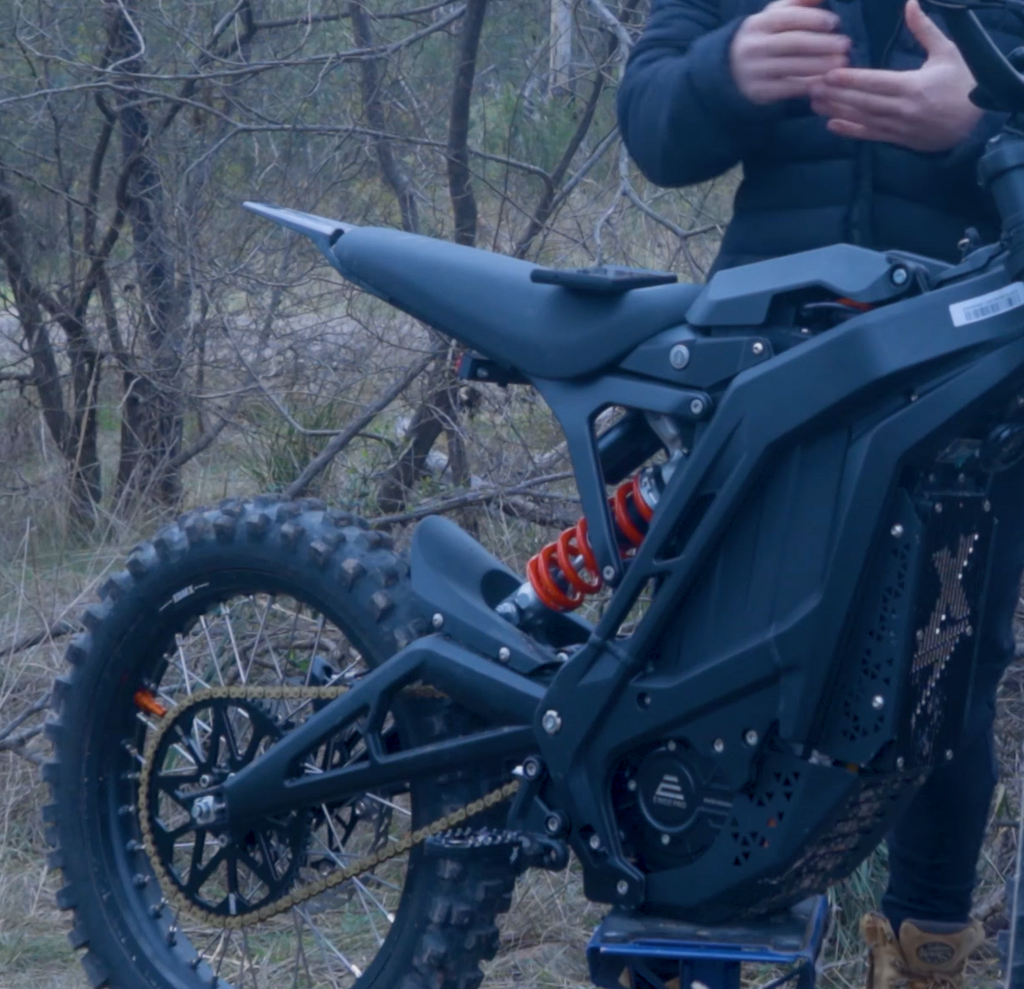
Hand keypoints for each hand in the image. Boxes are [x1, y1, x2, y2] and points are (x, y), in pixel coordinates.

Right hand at [730, 0, 850, 105]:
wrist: (730, 70)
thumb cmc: (763, 38)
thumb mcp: (773, 16)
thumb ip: (797, 3)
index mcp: (758, 24)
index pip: (788, 18)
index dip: (812, 19)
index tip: (835, 23)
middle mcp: (754, 47)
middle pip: (792, 43)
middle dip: (821, 44)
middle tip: (846, 45)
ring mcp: (755, 71)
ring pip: (791, 67)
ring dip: (820, 65)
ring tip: (842, 62)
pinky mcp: (759, 92)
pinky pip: (788, 89)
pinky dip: (809, 85)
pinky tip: (827, 81)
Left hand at [809, 0, 982, 150]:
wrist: (977, 123)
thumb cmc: (963, 82)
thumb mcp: (947, 52)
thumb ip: (925, 30)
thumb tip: (910, 3)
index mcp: (913, 86)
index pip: (875, 82)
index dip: (850, 79)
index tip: (829, 73)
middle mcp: (903, 109)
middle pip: (862, 101)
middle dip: (835, 94)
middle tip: (811, 86)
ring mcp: (899, 127)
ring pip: (862, 119)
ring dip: (836, 111)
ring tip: (814, 102)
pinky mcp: (898, 139)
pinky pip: (870, 135)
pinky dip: (850, 131)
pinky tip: (831, 124)